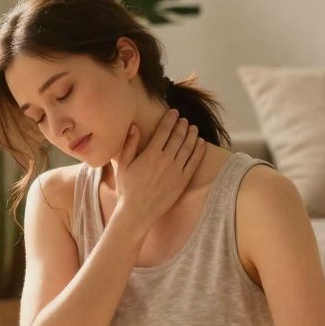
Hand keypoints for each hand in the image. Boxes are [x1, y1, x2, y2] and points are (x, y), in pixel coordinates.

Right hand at [111, 108, 206, 231]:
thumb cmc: (127, 190)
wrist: (137, 213)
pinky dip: (199, 151)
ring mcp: (176, 171)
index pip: (164, 131)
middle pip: (178, 137)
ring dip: (192, 135)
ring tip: (193, 128)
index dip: (170, 119)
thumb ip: (129, 145)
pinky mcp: (183, 181)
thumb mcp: (123, 166)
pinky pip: (194, 162)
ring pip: (188, 147)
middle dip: (182, 125)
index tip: (174, 112)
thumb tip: (134, 126)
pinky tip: (201, 143)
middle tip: (184, 119)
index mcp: (150, 154)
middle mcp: (165, 160)